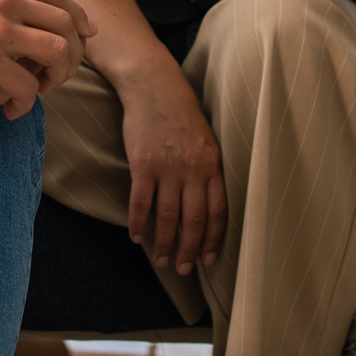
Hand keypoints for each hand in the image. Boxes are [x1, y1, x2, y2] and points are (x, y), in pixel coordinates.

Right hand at [0, 0, 95, 116]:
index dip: (76, 17)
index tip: (86, 35)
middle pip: (64, 24)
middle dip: (72, 51)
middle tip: (62, 72)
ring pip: (56, 53)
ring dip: (57, 76)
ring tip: (41, 89)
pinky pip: (27, 84)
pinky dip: (27, 100)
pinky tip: (13, 108)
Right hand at [120, 66, 227, 273]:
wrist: (154, 86)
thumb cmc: (181, 112)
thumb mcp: (206, 139)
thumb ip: (208, 169)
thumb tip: (208, 202)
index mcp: (212, 165)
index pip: (218, 212)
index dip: (212, 239)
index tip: (207, 259)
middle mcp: (193, 170)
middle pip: (194, 220)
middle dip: (189, 249)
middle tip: (183, 269)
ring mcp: (168, 168)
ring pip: (168, 217)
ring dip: (164, 242)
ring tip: (162, 259)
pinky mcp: (143, 164)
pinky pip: (141, 203)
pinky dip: (138, 223)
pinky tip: (136, 236)